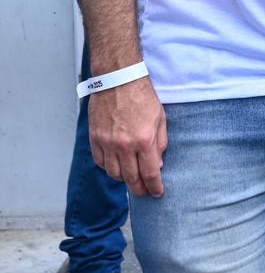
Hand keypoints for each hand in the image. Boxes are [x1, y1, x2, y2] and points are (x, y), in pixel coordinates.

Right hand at [89, 78, 167, 197]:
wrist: (119, 80)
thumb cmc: (142, 96)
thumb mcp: (160, 118)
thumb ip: (160, 143)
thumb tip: (158, 164)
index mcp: (144, 139)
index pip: (149, 173)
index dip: (154, 187)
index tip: (157, 193)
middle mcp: (124, 145)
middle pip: (130, 178)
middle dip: (139, 190)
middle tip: (144, 193)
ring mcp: (107, 143)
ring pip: (113, 174)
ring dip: (123, 180)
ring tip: (131, 178)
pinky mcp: (95, 138)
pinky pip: (100, 162)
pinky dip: (108, 167)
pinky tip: (116, 165)